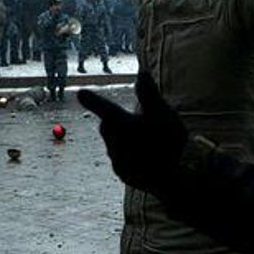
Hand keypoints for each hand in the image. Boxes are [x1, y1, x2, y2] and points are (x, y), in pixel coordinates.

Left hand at [78, 71, 186, 191]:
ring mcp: (118, 161)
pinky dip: (132, 156)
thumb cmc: (168, 143)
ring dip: (126, 139)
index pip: (103, 106)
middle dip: (117, 120)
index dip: (92, 100)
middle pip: (109, 125)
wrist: (173, 180)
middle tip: (137, 120)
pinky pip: (125, 161)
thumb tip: (141, 73)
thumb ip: (149, 93)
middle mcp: (113, 142)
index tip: (81, 93)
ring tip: (149, 142)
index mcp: (120, 123)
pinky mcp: (124, 175)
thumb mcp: (162, 113)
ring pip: (116, 143)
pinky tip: (149, 158)